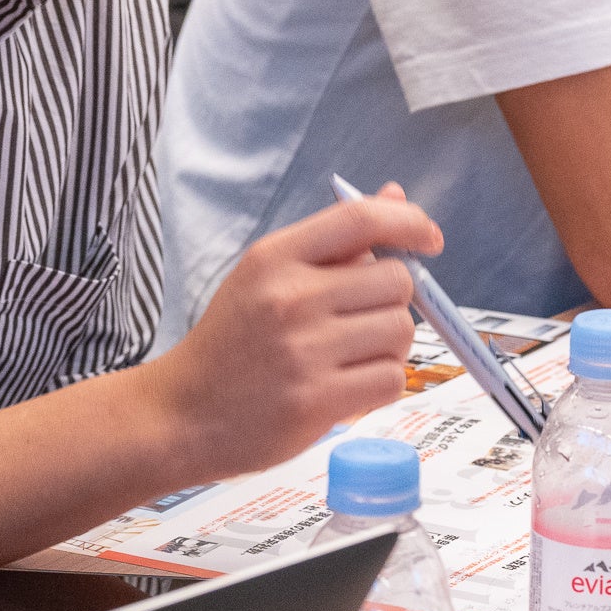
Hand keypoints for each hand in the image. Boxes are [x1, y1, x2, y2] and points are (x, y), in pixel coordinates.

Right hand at [145, 184, 440, 483]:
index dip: (409, 221)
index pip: (361, 219)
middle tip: (362, 322)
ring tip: (349, 359)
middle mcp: (290, 298)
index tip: (429, 238)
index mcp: (274, 257)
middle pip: (396, 281)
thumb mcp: (266, 277)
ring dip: (389, 347)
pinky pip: (391, 380)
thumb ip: (334, 241)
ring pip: (401, 332)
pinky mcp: (316, 401)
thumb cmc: (230, 343)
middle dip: (393, 302)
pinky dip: (380, 385)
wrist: (181, 414)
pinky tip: (347, 387)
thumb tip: (394, 196)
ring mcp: (304, 351)